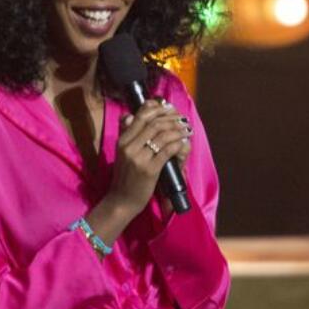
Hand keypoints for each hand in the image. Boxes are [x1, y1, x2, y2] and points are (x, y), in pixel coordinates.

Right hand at [105, 98, 191, 217]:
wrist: (122, 200)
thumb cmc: (125, 176)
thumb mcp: (122, 152)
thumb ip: (127, 134)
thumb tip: (130, 114)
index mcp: (122, 140)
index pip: (141, 116)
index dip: (158, 109)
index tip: (170, 108)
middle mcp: (129, 147)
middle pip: (155, 123)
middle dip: (172, 119)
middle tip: (183, 119)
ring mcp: (139, 158)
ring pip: (163, 135)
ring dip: (178, 130)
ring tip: (187, 129)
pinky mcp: (149, 170)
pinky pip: (167, 150)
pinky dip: (178, 144)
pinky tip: (183, 142)